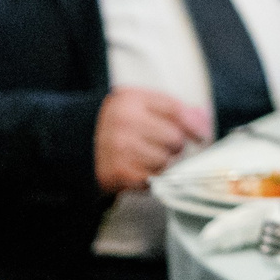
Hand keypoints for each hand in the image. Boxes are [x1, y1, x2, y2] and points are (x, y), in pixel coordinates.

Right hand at [93, 87, 211, 191]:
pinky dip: (150, 178)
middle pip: (174, 139)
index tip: (201, 135)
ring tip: (145, 157)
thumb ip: (173, 109)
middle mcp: (125, 122)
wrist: (75, 143)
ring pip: (165, 161)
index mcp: (132, 100)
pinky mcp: (118, 173)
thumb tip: (203, 121)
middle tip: (159, 145)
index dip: (194, 125)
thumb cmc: (116, 122)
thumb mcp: (140, 104)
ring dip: (162, 163)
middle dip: (173, 145)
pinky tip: (138, 169)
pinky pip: (152, 179)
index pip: (176, 112)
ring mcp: (120, 148)